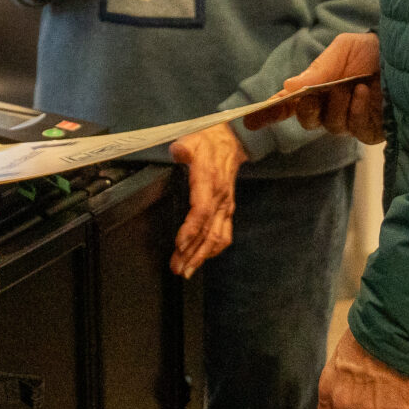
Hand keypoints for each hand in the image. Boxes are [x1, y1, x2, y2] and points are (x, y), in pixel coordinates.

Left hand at [166, 121, 244, 276]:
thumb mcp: (192, 139)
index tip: (179, 245)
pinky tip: (203, 259)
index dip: (191, 229)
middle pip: (208, 231)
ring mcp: (226, 205)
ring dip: (202, 256)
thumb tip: (178, 151)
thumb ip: (184, 147)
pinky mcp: (228, 209)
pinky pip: (225, 233)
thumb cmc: (207, 142)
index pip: (201, 210)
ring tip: (186, 270)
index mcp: (209, 181)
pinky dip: (215, 249)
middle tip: (177, 268)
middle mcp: (220, 197)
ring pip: (218, 236)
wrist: (230, 140)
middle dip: (193, 253)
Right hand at [243, 31, 384, 143]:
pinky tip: (365, 94)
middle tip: (315, 92)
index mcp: (318, 87)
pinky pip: (355, 128)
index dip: (268, 113)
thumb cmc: (373, 50)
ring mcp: (350, 121)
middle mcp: (331, 107)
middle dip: (308, 107)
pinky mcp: (370, 130)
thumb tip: (288, 88)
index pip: (288, 105)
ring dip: (338, 104)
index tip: (249, 120)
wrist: (408, 56)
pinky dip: (357, 110)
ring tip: (354, 85)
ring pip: (330, 124)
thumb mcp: (342, 51)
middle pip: (306, 120)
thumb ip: (317, 71)